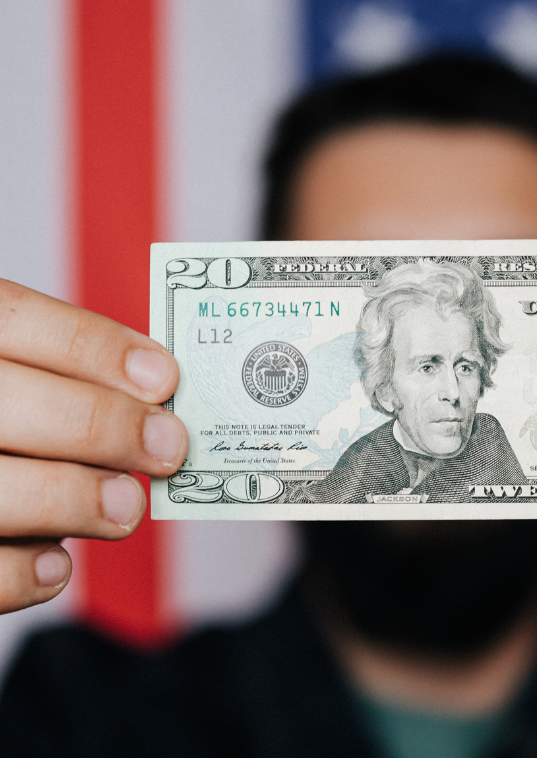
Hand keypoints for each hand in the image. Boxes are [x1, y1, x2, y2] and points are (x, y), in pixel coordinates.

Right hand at [0, 280, 186, 613]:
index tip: (164, 378)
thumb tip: (156, 407)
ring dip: (74, 499)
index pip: (12, 317)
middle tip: (167, 446)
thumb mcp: (16, 377)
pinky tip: (57, 564)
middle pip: (7, 399)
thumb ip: (65, 379)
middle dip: (102, 424)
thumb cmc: (3, 422)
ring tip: (126, 506)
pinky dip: (21, 572)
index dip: (93, 347)